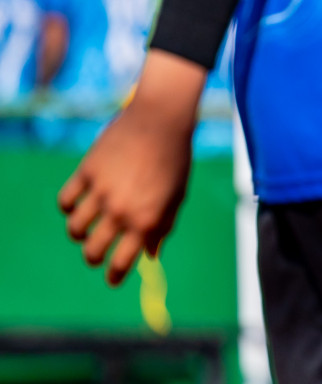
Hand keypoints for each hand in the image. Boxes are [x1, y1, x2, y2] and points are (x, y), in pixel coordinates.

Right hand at [57, 50, 203, 284]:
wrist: (162, 119)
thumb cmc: (174, 158)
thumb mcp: (177, 196)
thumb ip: (163, 227)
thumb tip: (150, 255)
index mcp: (147, 220)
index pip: (122, 264)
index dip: (114, 277)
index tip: (112, 280)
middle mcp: (122, 210)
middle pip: (92, 252)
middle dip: (93, 259)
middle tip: (96, 254)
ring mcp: (101, 192)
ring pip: (75, 229)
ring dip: (79, 234)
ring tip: (87, 229)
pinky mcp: (87, 172)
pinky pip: (65, 201)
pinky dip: (67, 207)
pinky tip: (77, 205)